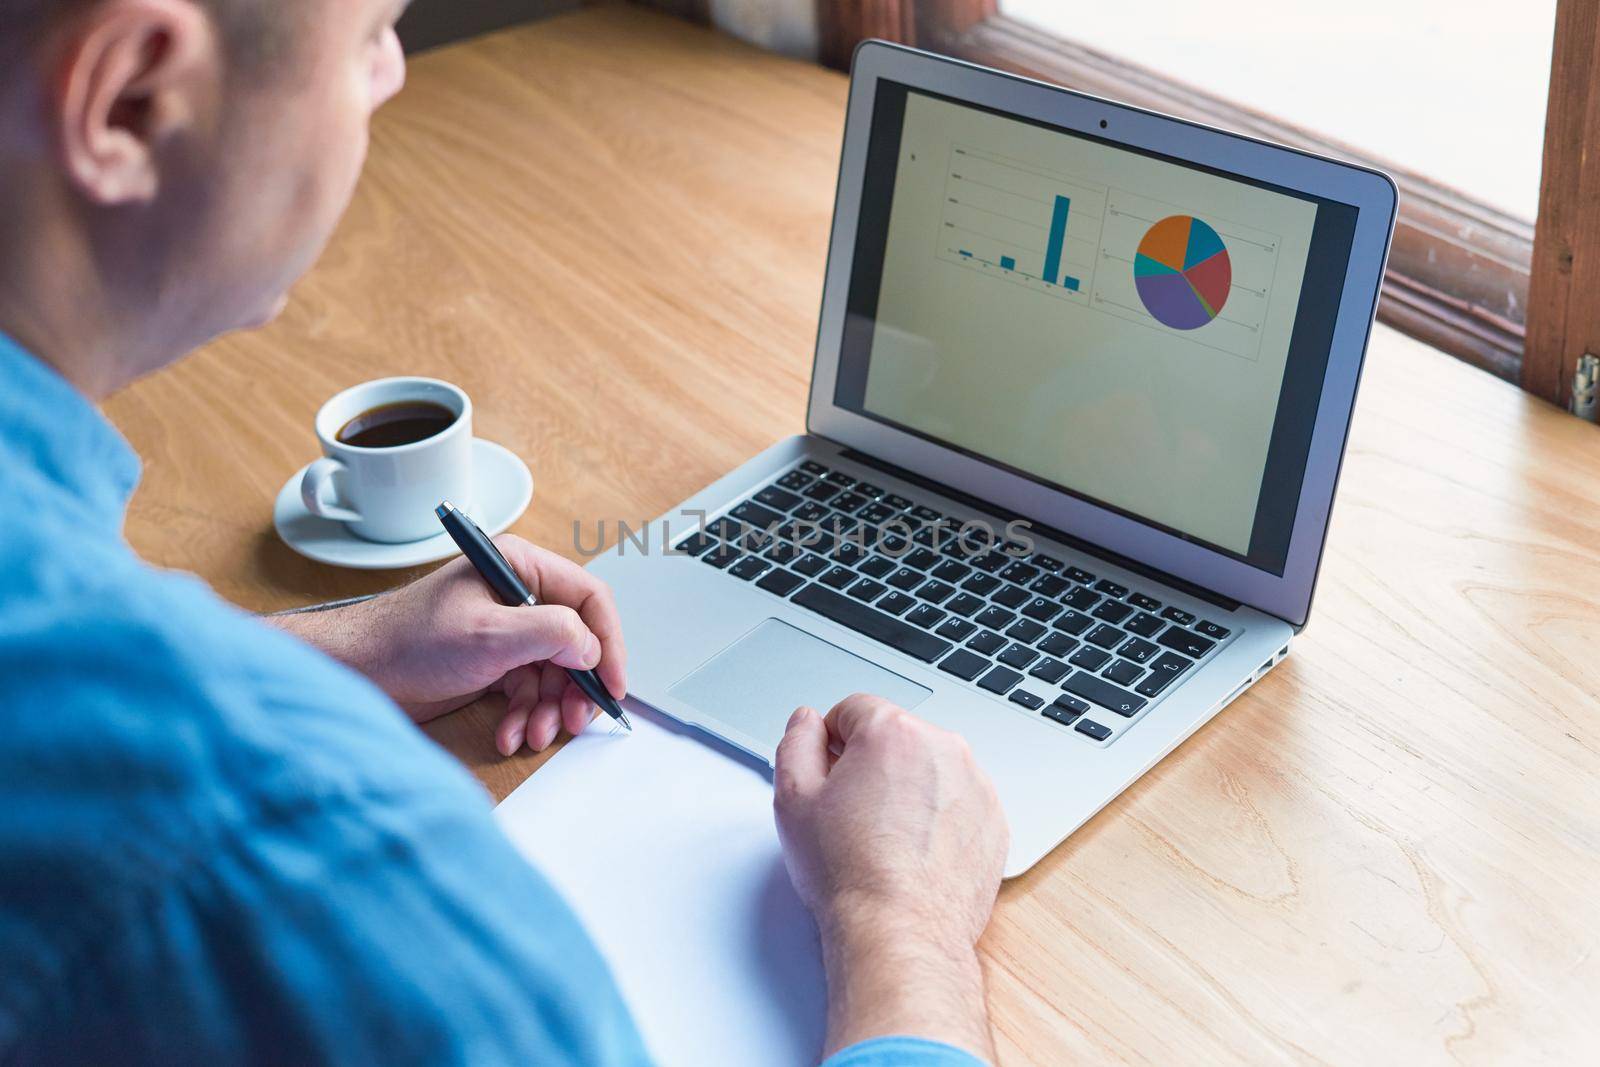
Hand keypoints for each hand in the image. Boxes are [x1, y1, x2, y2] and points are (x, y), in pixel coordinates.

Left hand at [274, 535, 625, 753]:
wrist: (356, 674)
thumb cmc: (405, 641)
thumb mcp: (488, 635)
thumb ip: (550, 634)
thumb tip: (592, 646)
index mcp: (518, 567)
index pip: (588, 598)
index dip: (608, 641)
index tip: (613, 682)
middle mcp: (517, 595)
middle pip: (576, 641)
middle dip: (576, 686)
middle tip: (575, 719)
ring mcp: (506, 630)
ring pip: (555, 672)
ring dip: (549, 708)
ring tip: (535, 733)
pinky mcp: (493, 662)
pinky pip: (529, 690)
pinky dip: (526, 715)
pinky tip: (510, 733)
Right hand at [773, 694, 1006, 1059]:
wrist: (901, 932)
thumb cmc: (848, 873)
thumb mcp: (793, 800)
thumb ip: (797, 743)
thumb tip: (808, 722)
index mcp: (893, 733)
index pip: (855, 709)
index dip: (833, 740)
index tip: (830, 774)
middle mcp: (943, 749)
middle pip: (897, 737)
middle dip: (873, 764)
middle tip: (852, 813)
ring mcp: (976, 785)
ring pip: (930, 768)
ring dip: (909, 789)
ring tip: (885, 838)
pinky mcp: (994, 821)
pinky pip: (959, 802)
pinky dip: (939, 818)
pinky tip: (915, 852)